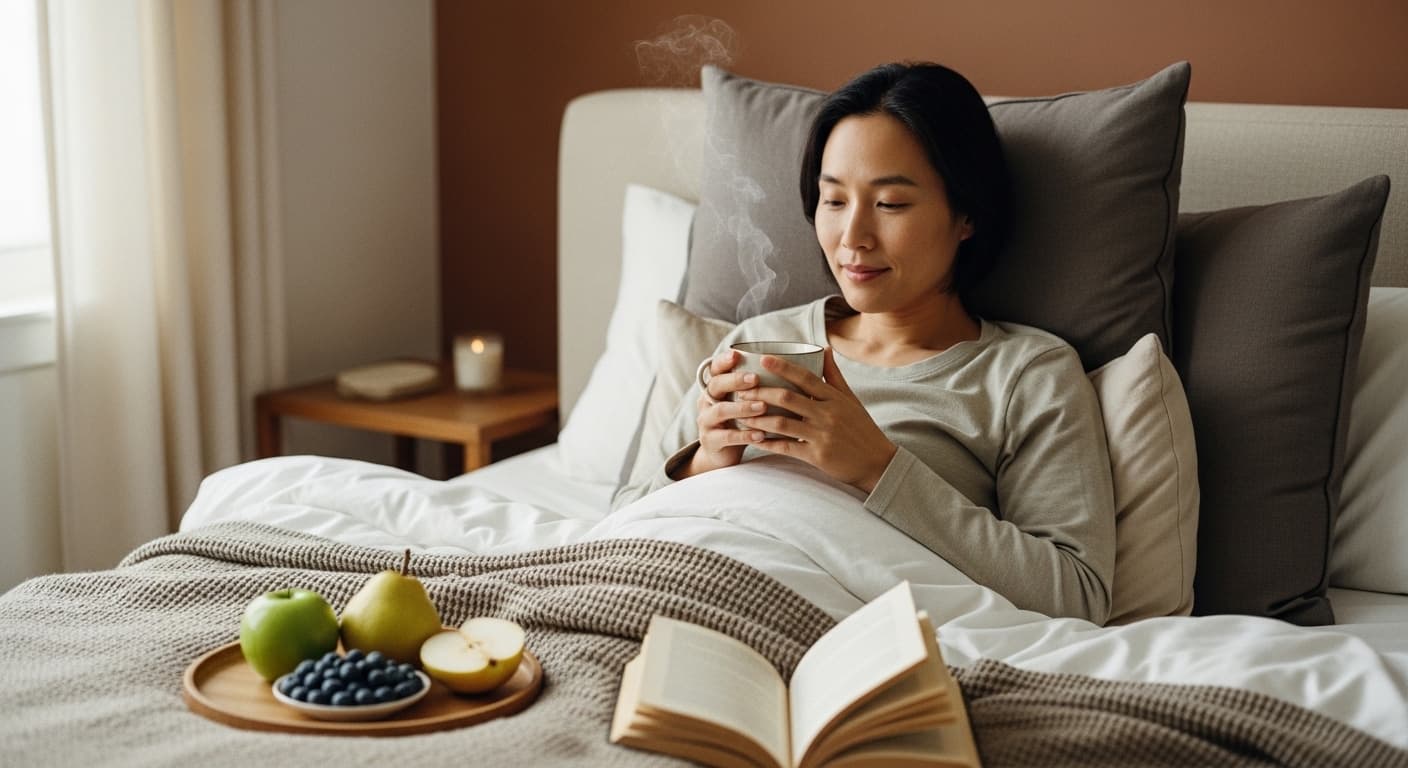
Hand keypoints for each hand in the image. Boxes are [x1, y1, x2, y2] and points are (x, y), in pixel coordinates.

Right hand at [681, 349, 767, 476]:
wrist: (723, 452)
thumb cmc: (741, 420)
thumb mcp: (745, 400)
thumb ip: (759, 385)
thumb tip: (792, 366)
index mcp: (715, 387)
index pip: (715, 368)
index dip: (723, 361)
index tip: (737, 354)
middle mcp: (707, 401)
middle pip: (716, 385)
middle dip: (735, 380)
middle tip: (755, 378)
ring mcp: (706, 421)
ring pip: (720, 411)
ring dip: (742, 408)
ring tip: (762, 407)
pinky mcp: (711, 441)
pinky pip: (727, 437)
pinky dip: (745, 435)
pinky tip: (761, 434)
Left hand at [735, 348, 896, 492]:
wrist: (877, 463)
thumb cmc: (861, 428)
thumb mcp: (850, 399)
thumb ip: (834, 375)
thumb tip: (824, 348)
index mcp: (835, 398)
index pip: (805, 377)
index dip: (782, 367)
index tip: (762, 359)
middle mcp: (828, 414)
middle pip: (787, 398)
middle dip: (761, 393)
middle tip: (742, 390)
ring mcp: (822, 435)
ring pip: (782, 424)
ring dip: (758, 419)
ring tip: (740, 414)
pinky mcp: (817, 456)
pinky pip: (787, 447)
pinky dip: (768, 443)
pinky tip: (754, 439)